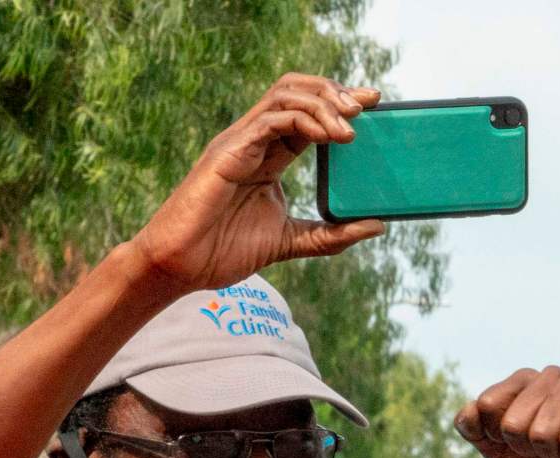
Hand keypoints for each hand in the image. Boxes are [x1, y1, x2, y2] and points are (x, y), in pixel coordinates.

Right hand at [130, 76, 387, 292]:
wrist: (181, 266)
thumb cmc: (223, 252)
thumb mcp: (291, 242)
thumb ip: (331, 235)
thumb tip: (378, 224)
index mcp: (267, 156)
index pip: (307, 114)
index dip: (339, 103)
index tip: (374, 104)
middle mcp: (254, 140)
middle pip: (296, 90)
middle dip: (335, 91)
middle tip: (367, 105)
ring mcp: (239, 142)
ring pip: (284, 95)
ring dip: (323, 102)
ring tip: (351, 125)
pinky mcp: (228, 151)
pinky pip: (269, 120)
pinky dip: (303, 121)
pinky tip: (327, 137)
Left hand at [454, 367, 559, 457]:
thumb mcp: (500, 451)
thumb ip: (475, 431)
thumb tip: (468, 412)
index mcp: (522, 380)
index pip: (487, 404)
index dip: (498, 435)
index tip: (516, 442)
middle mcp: (549, 376)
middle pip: (512, 422)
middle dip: (525, 448)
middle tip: (544, 449)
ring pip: (542, 432)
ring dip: (550, 453)